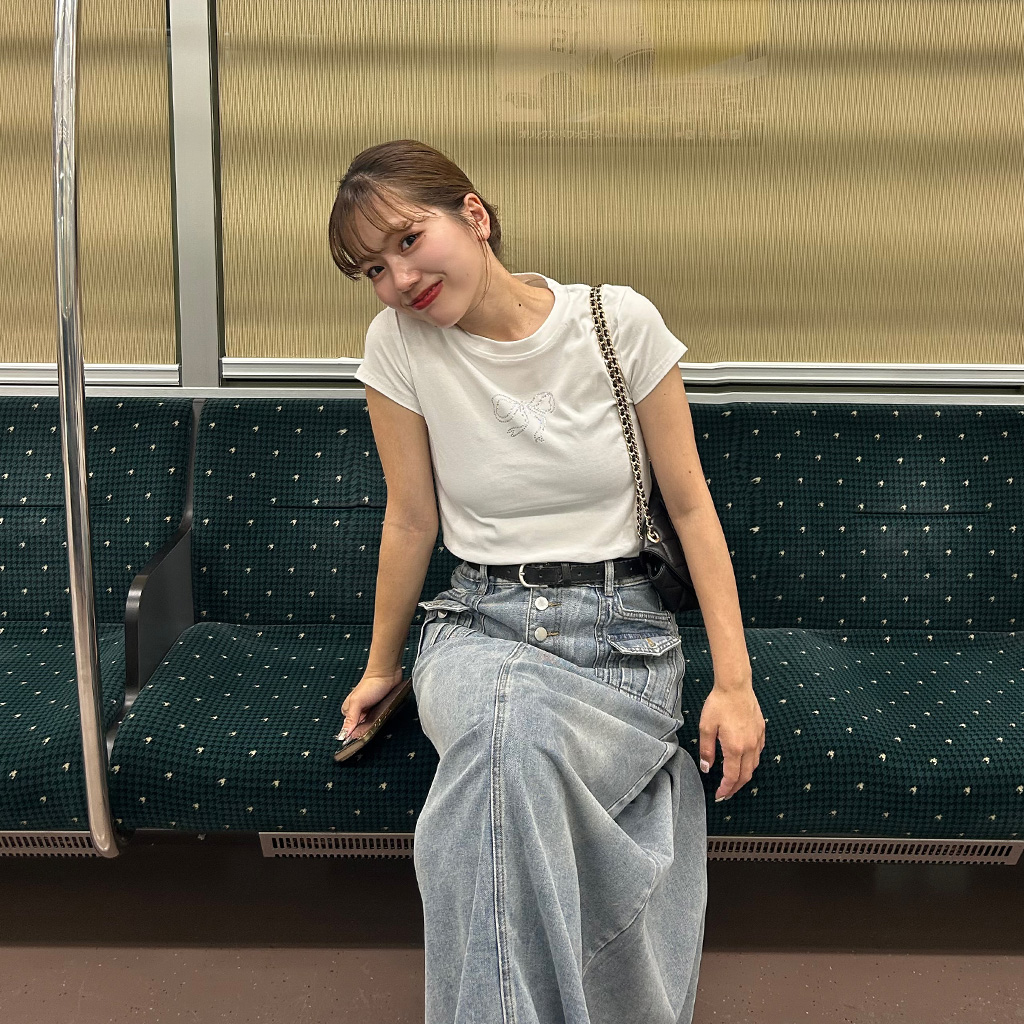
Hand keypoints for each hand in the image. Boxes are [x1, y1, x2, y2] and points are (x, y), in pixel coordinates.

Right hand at [336, 666, 404, 743]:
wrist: (387, 673)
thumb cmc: (371, 685)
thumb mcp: (357, 702)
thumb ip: (351, 718)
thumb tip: (344, 734)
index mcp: (348, 710)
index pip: (350, 729)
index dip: (356, 735)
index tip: (362, 739)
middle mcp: (357, 711)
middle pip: (361, 728)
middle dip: (367, 730)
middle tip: (373, 727)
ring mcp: (368, 711)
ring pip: (371, 725)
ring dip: (375, 726)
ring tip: (380, 722)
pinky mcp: (378, 709)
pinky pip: (379, 719)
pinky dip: (382, 721)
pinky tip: (385, 720)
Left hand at [698, 679, 765, 801]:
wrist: (735, 686)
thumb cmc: (718, 704)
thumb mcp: (706, 727)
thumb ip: (707, 750)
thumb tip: (707, 768)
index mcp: (735, 747)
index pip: (732, 776)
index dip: (726, 789)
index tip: (719, 795)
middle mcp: (749, 746)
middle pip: (746, 775)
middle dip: (736, 787)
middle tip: (727, 794)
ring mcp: (757, 739)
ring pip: (754, 765)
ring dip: (745, 776)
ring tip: (735, 781)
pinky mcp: (761, 731)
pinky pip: (758, 753)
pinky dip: (751, 762)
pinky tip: (744, 761)